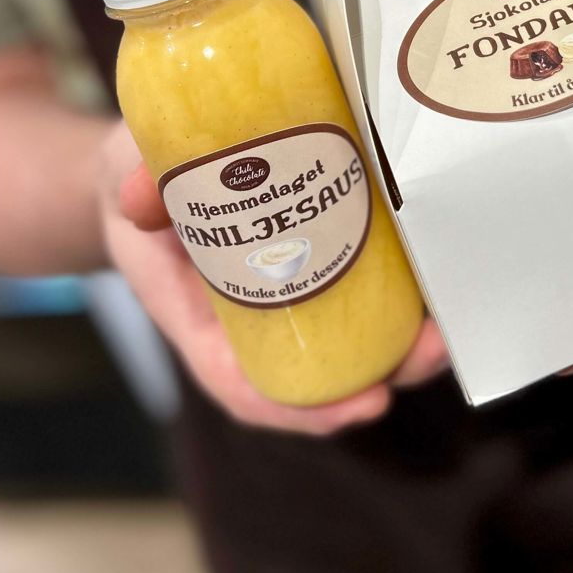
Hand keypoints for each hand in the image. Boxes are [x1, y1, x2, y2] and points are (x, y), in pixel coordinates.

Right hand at [99, 120, 448, 434]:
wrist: (150, 163)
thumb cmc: (136, 179)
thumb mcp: (124, 174)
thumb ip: (133, 180)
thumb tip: (141, 197)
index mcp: (198, 314)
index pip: (247, 384)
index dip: (304, 409)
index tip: (367, 405)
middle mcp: (251, 313)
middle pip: (318, 368)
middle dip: (382, 370)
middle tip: (431, 350)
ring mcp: (286, 285)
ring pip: (349, 332)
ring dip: (402, 340)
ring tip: (447, 326)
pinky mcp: (314, 247)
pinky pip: (358, 281)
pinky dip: (395, 292)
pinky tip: (433, 275)